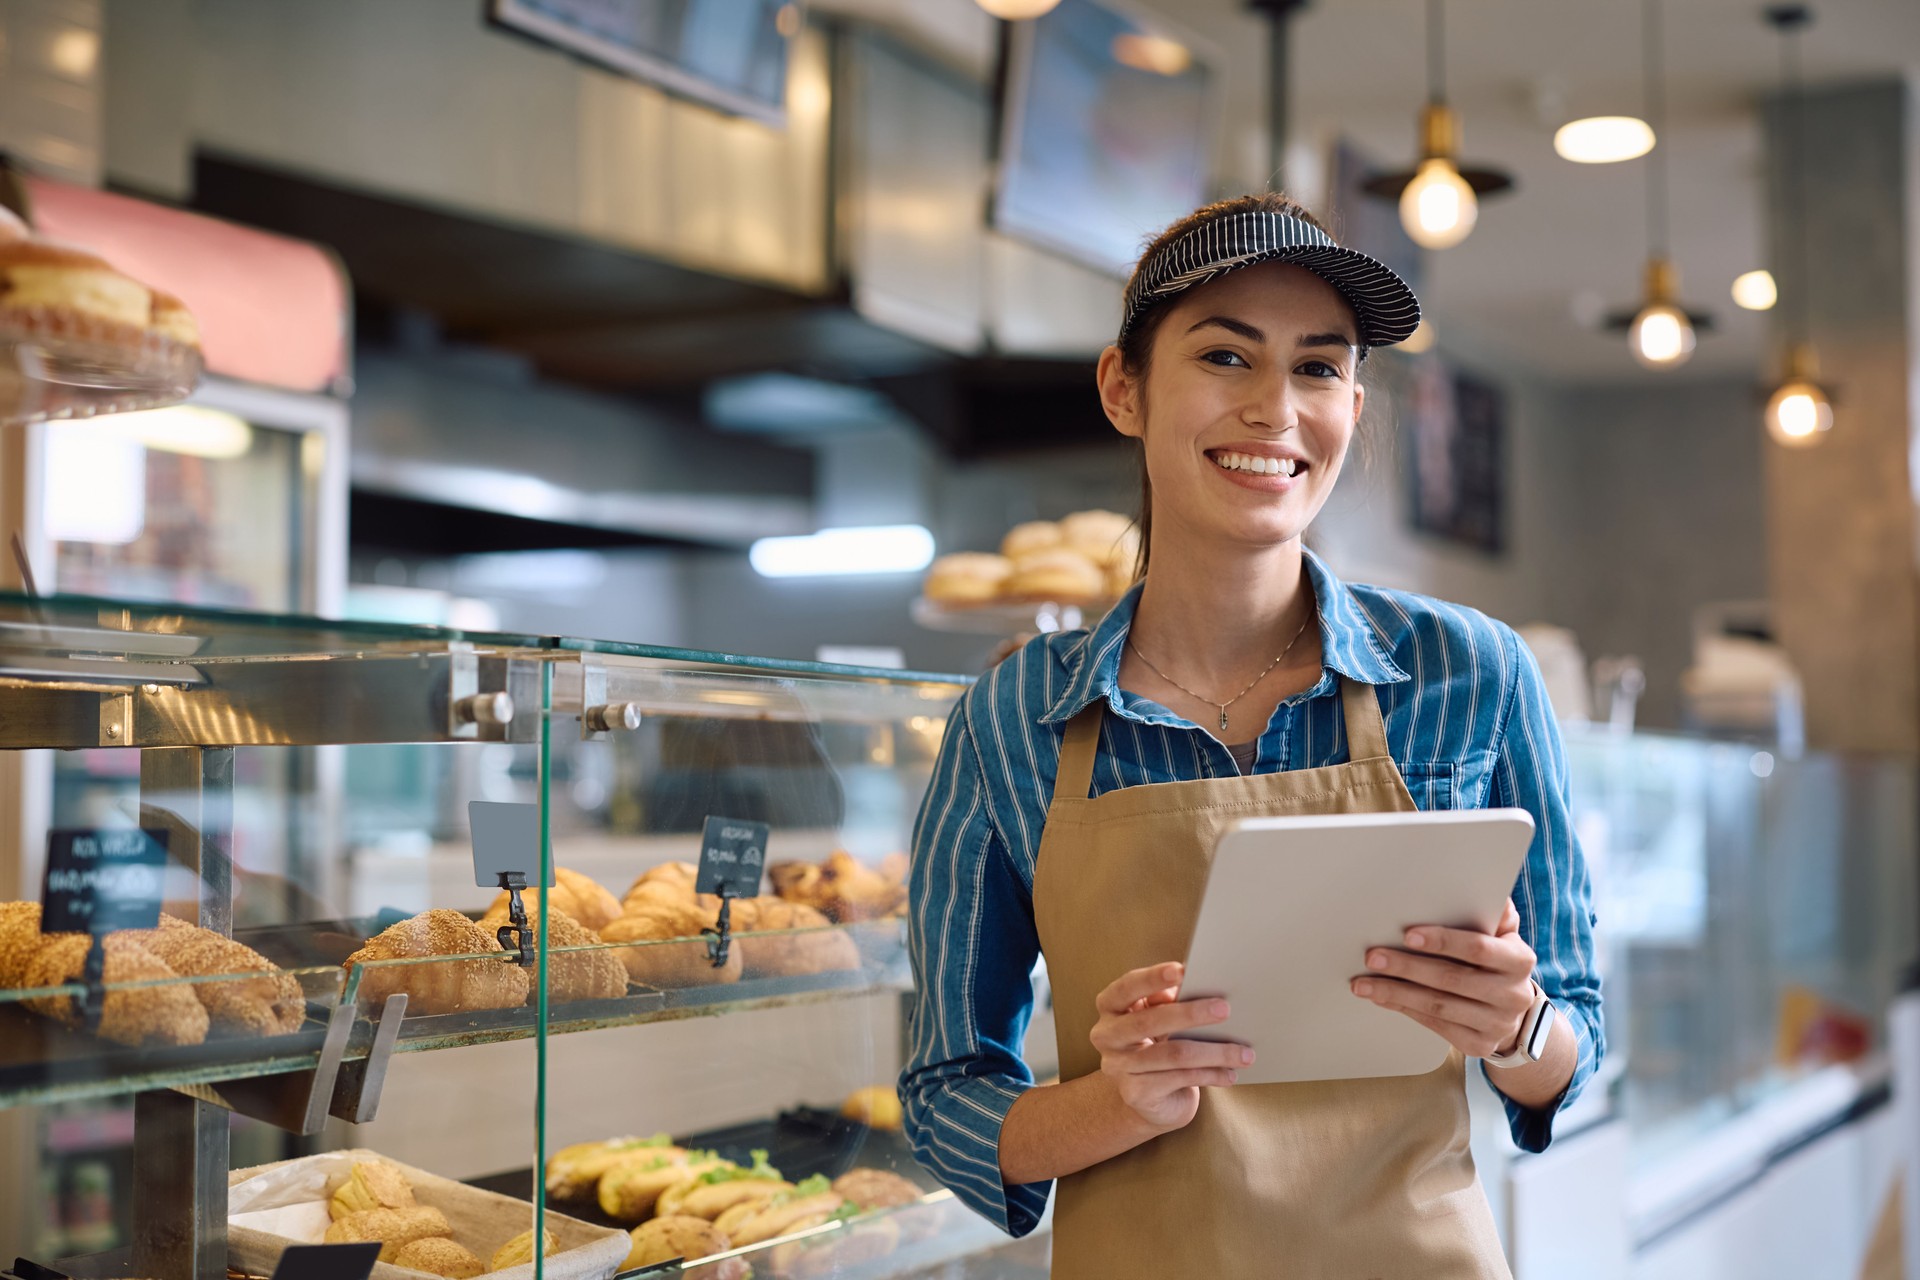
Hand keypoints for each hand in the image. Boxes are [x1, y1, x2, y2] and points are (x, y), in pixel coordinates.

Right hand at [1091, 962, 1248, 1132]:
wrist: (1148, 1097)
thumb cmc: (1158, 1043)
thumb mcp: (1161, 1018)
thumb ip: (1170, 1000)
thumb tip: (1199, 984)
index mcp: (1111, 1007)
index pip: (1126, 987)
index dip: (1152, 978)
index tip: (1181, 970)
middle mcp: (1107, 1036)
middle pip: (1148, 1021)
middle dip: (1190, 1014)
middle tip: (1224, 1009)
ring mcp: (1118, 1067)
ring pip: (1172, 1054)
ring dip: (1214, 1052)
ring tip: (1245, 1052)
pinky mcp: (1135, 1093)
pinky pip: (1179, 1079)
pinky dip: (1210, 1075)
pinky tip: (1230, 1073)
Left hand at [1349, 899, 1536, 1058]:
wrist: (1513, 1010)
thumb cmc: (1496, 960)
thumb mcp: (1502, 935)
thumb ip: (1492, 913)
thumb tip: (1484, 885)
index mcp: (1519, 960)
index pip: (1478, 947)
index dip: (1443, 940)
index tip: (1408, 934)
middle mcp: (1513, 994)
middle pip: (1452, 979)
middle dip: (1407, 967)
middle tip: (1373, 956)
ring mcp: (1497, 1024)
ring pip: (1438, 1007)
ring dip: (1396, 992)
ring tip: (1364, 982)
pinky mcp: (1479, 1044)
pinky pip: (1434, 1025)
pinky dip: (1403, 1009)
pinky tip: (1381, 997)